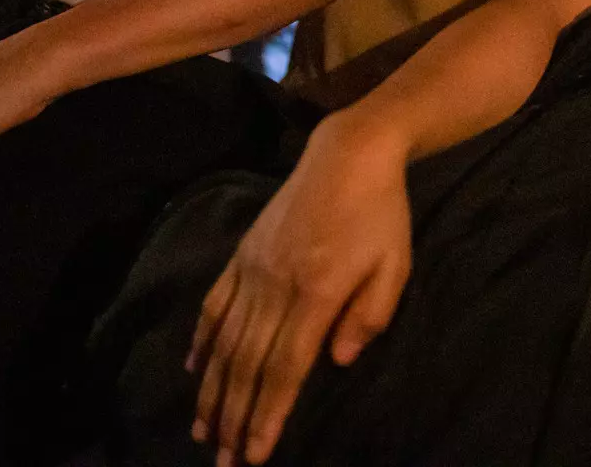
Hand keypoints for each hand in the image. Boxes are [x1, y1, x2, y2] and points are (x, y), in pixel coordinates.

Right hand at [188, 112, 411, 465]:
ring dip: (212, 390)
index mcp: (318, 291)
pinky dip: (201, 339)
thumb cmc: (382, 214)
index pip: (284, 367)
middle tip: (222, 461)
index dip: (266, 414)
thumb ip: (370, 315)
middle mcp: (277, 284)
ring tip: (202, 431)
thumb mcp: (395, 266)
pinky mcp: (243, 252)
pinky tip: (194, 370)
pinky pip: (215, 302)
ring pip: (224, 340)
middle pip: (247, 363)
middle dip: (233, 418)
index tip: (253, 454)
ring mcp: (254, 268)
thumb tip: (338, 361)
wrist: (350, 153)